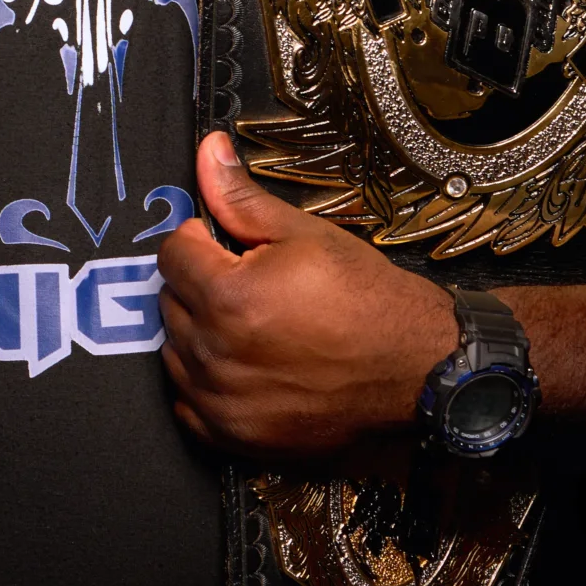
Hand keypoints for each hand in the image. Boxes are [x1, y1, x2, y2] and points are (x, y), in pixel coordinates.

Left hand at [158, 131, 455, 458]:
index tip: (227, 245)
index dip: (200, 240)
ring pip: (175, 353)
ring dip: (199, 334)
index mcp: (229, 297)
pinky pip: (187, 405)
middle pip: (170, 302)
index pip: (172, 254)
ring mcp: (222, 401)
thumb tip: (207, 150)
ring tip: (250, 325)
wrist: (415, 370)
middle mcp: (216, 354)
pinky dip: (204, 385)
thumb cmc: (367, 300)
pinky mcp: (234, 435)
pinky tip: (243, 367)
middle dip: (200, 285)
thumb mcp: (306, 235)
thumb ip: (242, 197)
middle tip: (249, 284)